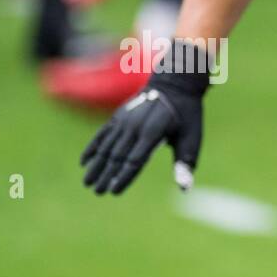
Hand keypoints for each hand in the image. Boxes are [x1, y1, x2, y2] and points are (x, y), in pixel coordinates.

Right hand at [80, 41, 210, 194]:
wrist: (174, 85)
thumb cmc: (187, 116)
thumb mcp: (192, 138)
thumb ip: (185, 163)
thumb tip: (184, 188)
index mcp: (153, 133)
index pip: (135, 160)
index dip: (124, 177)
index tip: (114, 192)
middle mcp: (134, 126)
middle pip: (117, 156)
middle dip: (106, 175)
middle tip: (97, 192)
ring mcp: (124, 120)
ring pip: (106, 147)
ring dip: (96, 165)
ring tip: (87, 183)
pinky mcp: (118, 117)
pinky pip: (102, 134)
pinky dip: (92, 148)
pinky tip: (84, 162)